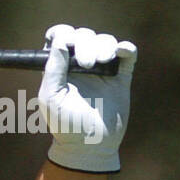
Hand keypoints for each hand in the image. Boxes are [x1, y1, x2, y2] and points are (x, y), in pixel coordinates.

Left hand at [38, 24, 136, 172]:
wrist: (90, 146)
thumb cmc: (65, 125)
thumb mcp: (51, 97)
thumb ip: (53, 69)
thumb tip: (60, 41)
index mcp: (59, 68)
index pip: (60, 38)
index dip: (63, 34)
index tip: (67, 43)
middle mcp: (79, 65)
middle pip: (83, 36)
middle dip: (85, 44)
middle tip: (85, 65)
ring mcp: (101, 70)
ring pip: (105, 41)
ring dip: (103, 46)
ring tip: (101, 63)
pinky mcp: (121, 77)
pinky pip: (127, 54)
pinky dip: (126, 48)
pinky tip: (121, 52)